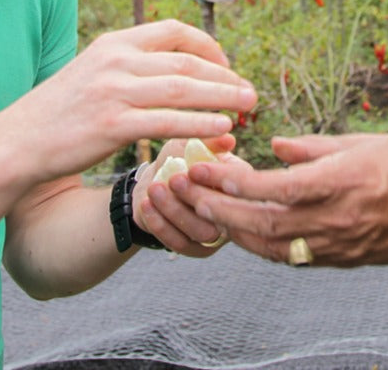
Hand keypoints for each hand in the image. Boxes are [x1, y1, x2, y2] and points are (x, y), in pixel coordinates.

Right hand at [7, 20, 256, 182]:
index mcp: (114, 43)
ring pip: (182, 90)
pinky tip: (221, 128)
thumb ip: (129, 65)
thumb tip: (172, 69)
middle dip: (224, 75)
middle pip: (185, 62)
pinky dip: (199, 123)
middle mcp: (116, 60)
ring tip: (248, 105)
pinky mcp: (111, 125)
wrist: (18, 141)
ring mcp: (113, 92)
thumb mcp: (93, 71)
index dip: (207, 45)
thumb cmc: (60, 111)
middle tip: (250, 91)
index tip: (226, 65)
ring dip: (222, 97)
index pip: (173, 31)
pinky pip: (167, 121)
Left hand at [136, 135, 252, 255]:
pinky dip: (161, 225)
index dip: (217, 178)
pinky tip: (147, 206)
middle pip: (223, 212)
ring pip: (201, 231)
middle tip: (173, 180)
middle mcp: (234, 212)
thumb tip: (228, 139)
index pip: (239, 185)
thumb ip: (208, 142)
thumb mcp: (188, 145)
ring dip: (175, 210)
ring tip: (155, 190)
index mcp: (240, 183)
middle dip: (195, 195)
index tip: (193, 168)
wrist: (153, 185)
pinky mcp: (197, 249)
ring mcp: (217, 234)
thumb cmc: (176, 160)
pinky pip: (181, 244)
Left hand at [180, 132, 387, 265]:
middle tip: (193, 195)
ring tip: (209, 215)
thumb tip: (274, 145)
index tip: (211, 170)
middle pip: (266, 223)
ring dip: (236, 232)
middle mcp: (339, 218)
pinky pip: (294, 259)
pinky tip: (245, 232)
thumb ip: (311, 147)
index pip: (278, 188)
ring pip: (274, 248)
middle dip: (223, 210)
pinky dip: (264, 247)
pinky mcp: (345, 260)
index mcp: (342, 181)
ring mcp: (342, 245)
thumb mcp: (358, 142)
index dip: (239, 182)